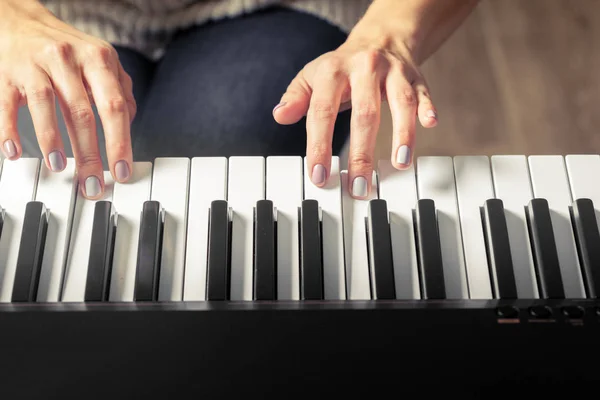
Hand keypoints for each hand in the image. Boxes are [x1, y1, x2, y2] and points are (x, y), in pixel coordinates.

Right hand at [0, 0, 134, 198]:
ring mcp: (36, 65)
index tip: (122, 171)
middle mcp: (69, 59)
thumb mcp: (102, 62)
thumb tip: (129, 123)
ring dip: (52, 140)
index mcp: (98, 60)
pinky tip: (14, 151)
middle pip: (82, 112)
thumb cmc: (69, 51)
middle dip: (89, 153)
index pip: (114, 106)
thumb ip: (120, 90)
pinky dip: (9, 129)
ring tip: (58, 166)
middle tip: (92, 182)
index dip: (119, 143)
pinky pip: (7, 104)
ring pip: (46, 105)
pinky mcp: (8, 73)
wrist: (23, 23)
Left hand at [273, 38, 436, 198]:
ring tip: (399, 163)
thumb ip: (296, 98)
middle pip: (364, 113)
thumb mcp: (312, 77)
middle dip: (362, 153)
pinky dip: (427, 108)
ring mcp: (393, 72)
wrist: (379, 39)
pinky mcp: (415, 77)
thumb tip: (280, 116)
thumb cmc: (341, 67)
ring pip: (400, 102)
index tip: (319, 176)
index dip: (319, 145)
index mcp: (333, 72)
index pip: (323, 112)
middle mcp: (364, 69)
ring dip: (402, 133)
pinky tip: (430, 124)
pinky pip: (423, 92)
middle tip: (358, 185)